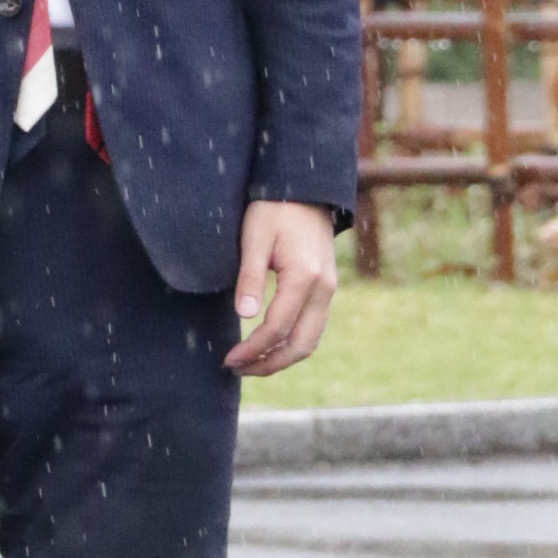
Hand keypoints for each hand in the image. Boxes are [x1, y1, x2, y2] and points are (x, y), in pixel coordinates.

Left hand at [224, 200, 339, 376]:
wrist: (305, 189)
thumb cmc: (274, 209)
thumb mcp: (254, 238)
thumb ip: (250, 277)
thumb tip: (245, 315)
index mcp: (304, 277)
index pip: (277, 328)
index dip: (252, 350)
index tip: (228, 359)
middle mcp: (324, 289)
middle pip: (301, 345)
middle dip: (269, 365)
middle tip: (237, 368)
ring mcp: (329, 290)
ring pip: (310, 341)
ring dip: (281, 358)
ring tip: (250, 363)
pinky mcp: (327, 289)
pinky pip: (313, 328)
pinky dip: (292, 344)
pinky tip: (269, 346)